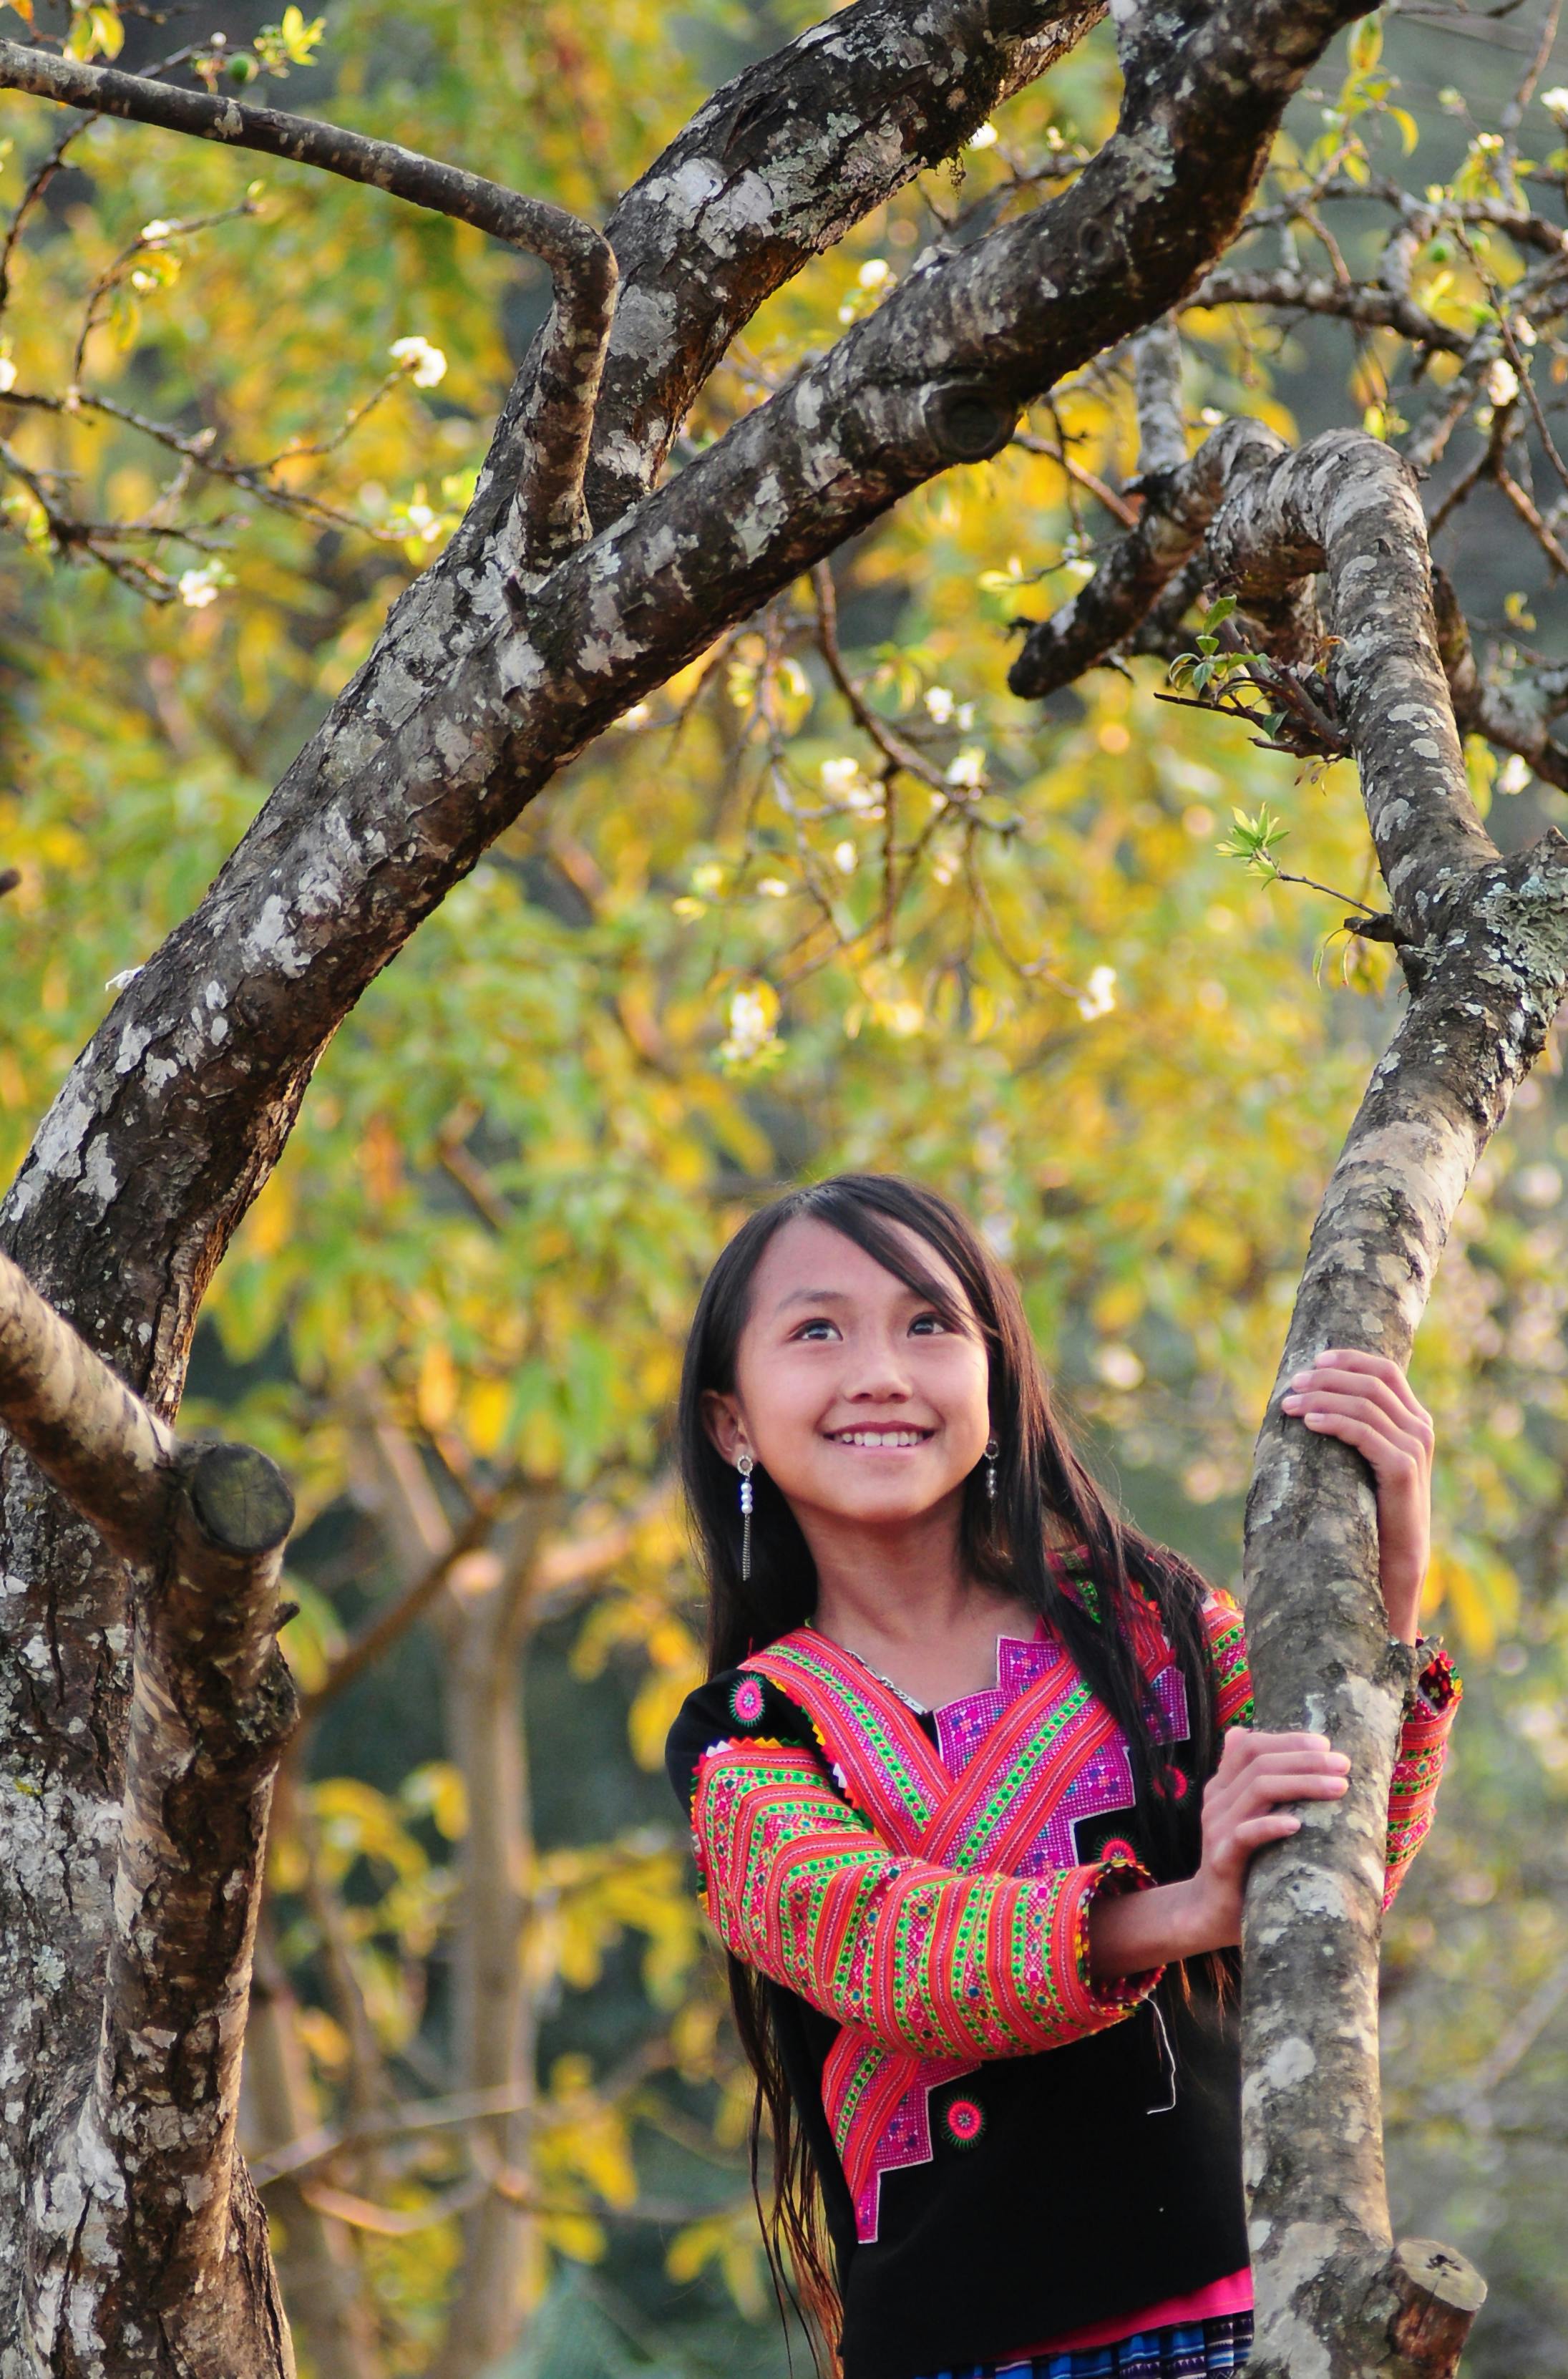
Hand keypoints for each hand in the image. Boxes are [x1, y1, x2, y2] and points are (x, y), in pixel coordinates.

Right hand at [1182, 1725, 1349, 1949]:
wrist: (1210, 1911)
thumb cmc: (1243, 1862)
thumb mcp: (1247, 1818)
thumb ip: (1255, 1783)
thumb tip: (1258, 1738)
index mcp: (1223, 1786)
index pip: (1252, 1746)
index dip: (1288, 1740)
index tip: (1326, 1745)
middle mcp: (1218, 1801)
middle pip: (1259, 1763)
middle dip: (1305, 1759)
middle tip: (1342, 1764)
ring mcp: (1217, 1828)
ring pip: (1258, 1790)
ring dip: (1302, 1784)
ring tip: (1337, 1788)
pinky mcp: (1222, 1858)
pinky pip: (1244, 1834)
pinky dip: (1271, 1825)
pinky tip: (1297, 1824)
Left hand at [1280, 1347, 1432, 1641]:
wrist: (1395, 1559)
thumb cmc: (1372, 1509)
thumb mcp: (1366, 1461)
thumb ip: (1358, 1428)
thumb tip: (1311, 1396)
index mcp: (1414, 1420)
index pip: (1386, 1371)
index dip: (1350, 1359)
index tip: (1315, 1359)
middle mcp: (1420, 1429)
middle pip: (1372, 1382)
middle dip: (1328, 1377)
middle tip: (1292, 1384)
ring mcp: (1415, 1448)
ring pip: (1364, 1403)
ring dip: (1322, 1397)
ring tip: (1289, 1405)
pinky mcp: (1403, 1469)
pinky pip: (1364, 1432)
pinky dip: (1334, 1421)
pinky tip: (1309, 1423)